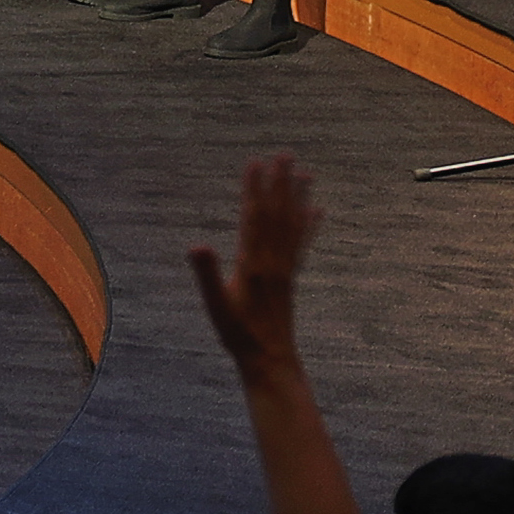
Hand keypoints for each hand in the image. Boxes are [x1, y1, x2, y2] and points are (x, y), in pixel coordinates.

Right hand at [184, 155, 318, 373]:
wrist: (269, 358)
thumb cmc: (238, 334)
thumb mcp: (215, 304)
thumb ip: (207, 274)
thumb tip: (197, 244)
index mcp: (253, 263)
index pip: (254, 218)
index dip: (254, 189)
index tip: (255, 162)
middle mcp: (274, 261)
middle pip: (278, 214)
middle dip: (280, 183)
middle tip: (286, 154)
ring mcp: (285, 268)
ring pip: (293, 225)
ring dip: (298, 198)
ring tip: (305, 173)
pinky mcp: (290, 277)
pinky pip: (302, 244)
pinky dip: (309, 225)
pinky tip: (316, 210)